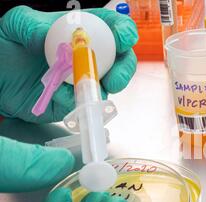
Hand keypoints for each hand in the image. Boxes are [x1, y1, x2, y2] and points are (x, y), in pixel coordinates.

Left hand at [0, 5, 137, 123]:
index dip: (124, 31)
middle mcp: (88, 53)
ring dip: (106, 88)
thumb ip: (34, 24)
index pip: (112, 26)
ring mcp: (85, 78)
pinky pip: (88, 102)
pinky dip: (81, 102)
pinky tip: (63, 97)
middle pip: (121, 59)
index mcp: (80, 29)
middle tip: (114, 79)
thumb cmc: (6, 46)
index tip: (123, 39)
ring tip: (90, 90)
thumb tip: (59, 38)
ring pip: (111, 83)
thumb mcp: (15, 25)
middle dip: (124, 68)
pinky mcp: (77, 100)